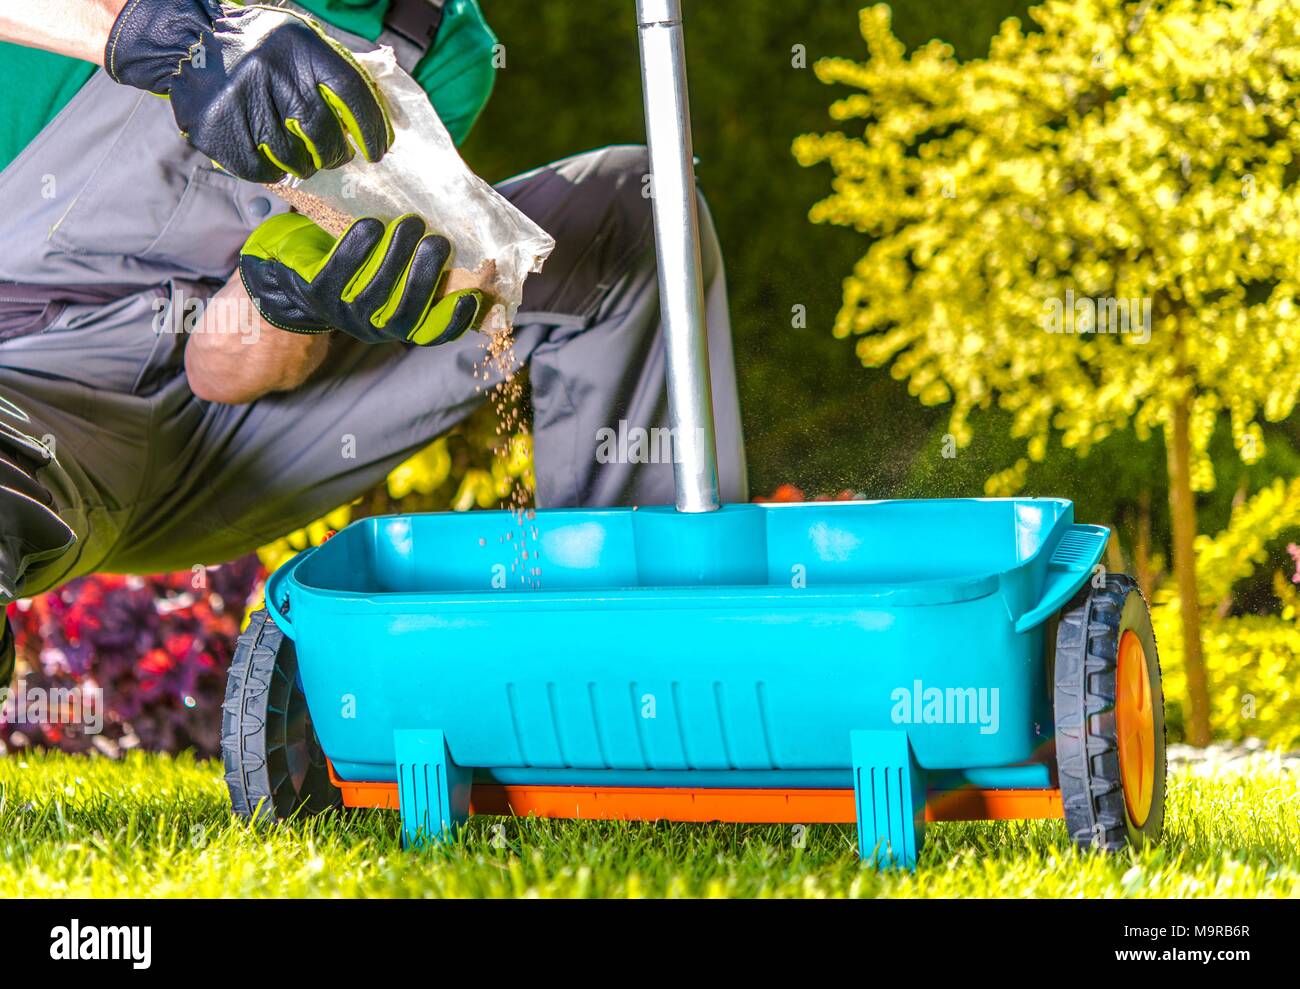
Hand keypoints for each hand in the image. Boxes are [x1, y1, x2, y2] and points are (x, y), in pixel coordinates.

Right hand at [104, 0, 390, 181]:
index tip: (379, 150)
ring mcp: (242, 101)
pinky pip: (263, 171)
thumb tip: (378, 113)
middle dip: (336, 153)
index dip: (371, 127)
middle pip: (324, 132)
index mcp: (299, 45)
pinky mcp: (219, 130)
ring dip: (306, 165)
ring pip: (295, 157)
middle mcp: (272, 71)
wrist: (188, 42)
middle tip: (336, 156)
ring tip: (301, 155)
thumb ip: (332, 70)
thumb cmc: (257, 48)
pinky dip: (274, 172)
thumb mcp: (297, 40)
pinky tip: (272, 158)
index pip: (352, 92)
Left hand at [238, 213, 483, 345]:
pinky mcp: (317, 290)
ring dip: (398, 254)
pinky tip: (372, 225)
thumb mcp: (388, 275)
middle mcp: (372, 325)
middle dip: (427, 275)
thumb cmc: (353, 268)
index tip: (472, 296)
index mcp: (395, 324)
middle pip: (407, 311)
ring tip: (413, 223)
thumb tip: (459, 243)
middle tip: (439, 241)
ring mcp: (343, 311)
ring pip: (377, 289)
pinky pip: (341, 268)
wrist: (290, 274)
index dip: (453, 322)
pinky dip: (359, 246)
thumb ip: (418, 268)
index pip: (431, 334)